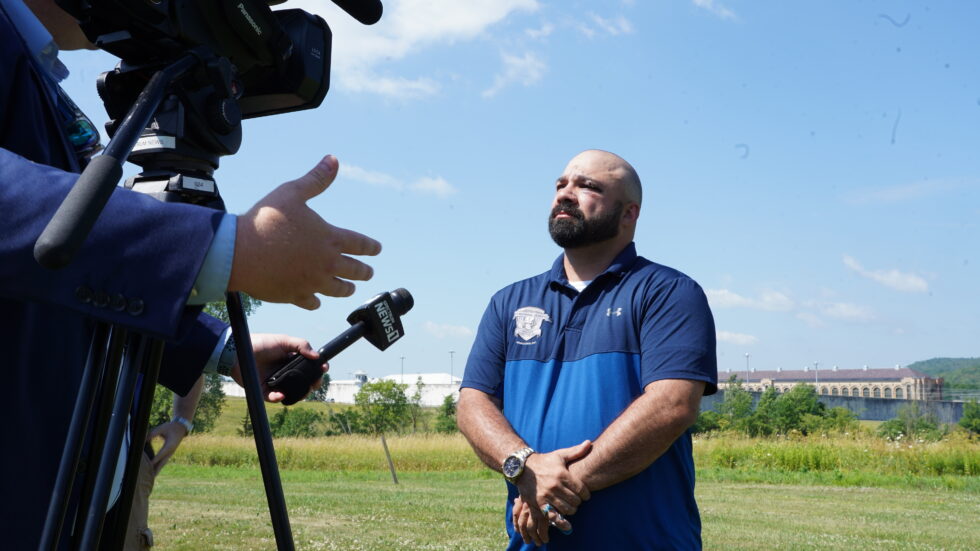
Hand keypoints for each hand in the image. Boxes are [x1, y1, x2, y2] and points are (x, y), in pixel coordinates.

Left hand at [147, 421, 187, 476]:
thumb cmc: (170, 427)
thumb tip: (144, 439)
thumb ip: (153, 433)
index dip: (155, 460)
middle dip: (156, 469)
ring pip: (163, 463)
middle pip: (163, 462)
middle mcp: (171, 451)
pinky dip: (159, 466)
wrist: (181, 427)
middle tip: (151, 477)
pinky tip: (155, 470)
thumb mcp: (162, 428)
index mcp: (170, 445)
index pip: (161, 454)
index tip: (149, 465)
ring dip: (158, 470)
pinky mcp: (169, 453)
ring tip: (152, 477)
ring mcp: (171, 453)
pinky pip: (164, 461)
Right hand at [229, 155, 381, 309]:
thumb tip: (333, 160)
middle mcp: (326, 263)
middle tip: (369, 272)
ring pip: (336, 289)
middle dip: (364, 271)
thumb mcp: (292, 192)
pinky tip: (317, 300)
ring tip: (350, 288)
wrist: (240, 252)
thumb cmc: (266, 219)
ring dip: (346, 288)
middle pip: (354, 270)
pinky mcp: (294, 296)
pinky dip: (316, 301)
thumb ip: (316, 179)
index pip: (360, 244)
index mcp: (330, 238)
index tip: (378, 249)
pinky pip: (312, 302)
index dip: (371, 247)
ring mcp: (311, 282)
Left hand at [230, 333, 326, 401]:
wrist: (238, 351)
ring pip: (291, 392)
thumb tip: (317, 357)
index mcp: (290, 360)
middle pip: (303, 382)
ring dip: (299, 394)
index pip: (308, 367)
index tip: (323, 369)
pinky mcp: (263, 390)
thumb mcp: (283, 340)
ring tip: (303, 392)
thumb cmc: (261, 343)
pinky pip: (273, 398)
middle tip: (315, 384)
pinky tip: (281, 395)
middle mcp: (284, 372)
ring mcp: (275, 382)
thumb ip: (301, 345)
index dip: (317, 370)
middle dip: (312, 384)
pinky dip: (278, 398)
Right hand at [515, 440, 591, 544]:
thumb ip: (576, 451)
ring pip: (566, 509)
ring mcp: (546, 495)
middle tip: (577, 500)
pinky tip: (565, 522)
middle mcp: (555, 485)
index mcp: (562, 474)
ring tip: (570, 506)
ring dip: (571, 510)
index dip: (586, 495)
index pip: (582, 490)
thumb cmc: (544, 461)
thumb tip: (589, 443)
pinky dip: (561, 521)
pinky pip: (553, 516)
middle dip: (578, 502)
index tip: (585, 495)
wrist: (522, 468)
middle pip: (575, 501)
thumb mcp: (559, 455)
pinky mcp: (538, 503)